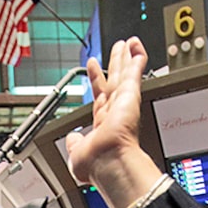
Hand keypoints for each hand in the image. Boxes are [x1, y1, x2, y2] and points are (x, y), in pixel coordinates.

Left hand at [64, 37, 159, 207]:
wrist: (109, 165)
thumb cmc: (96, 164)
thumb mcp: (76, 153)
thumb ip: (74, 143)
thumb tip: (72, 138)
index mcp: (103, 125)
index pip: (100, 96)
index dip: (96, 79)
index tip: (93, 65)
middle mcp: (115, 113)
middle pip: (115, 81)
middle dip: (116, 64)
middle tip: (118, 49)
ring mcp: (124, 104)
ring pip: (125, 74)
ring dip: (127, 57)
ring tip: (127, 42)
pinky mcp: (130, 97)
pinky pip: (133, 74)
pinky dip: (136, 59)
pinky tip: (135, 47)